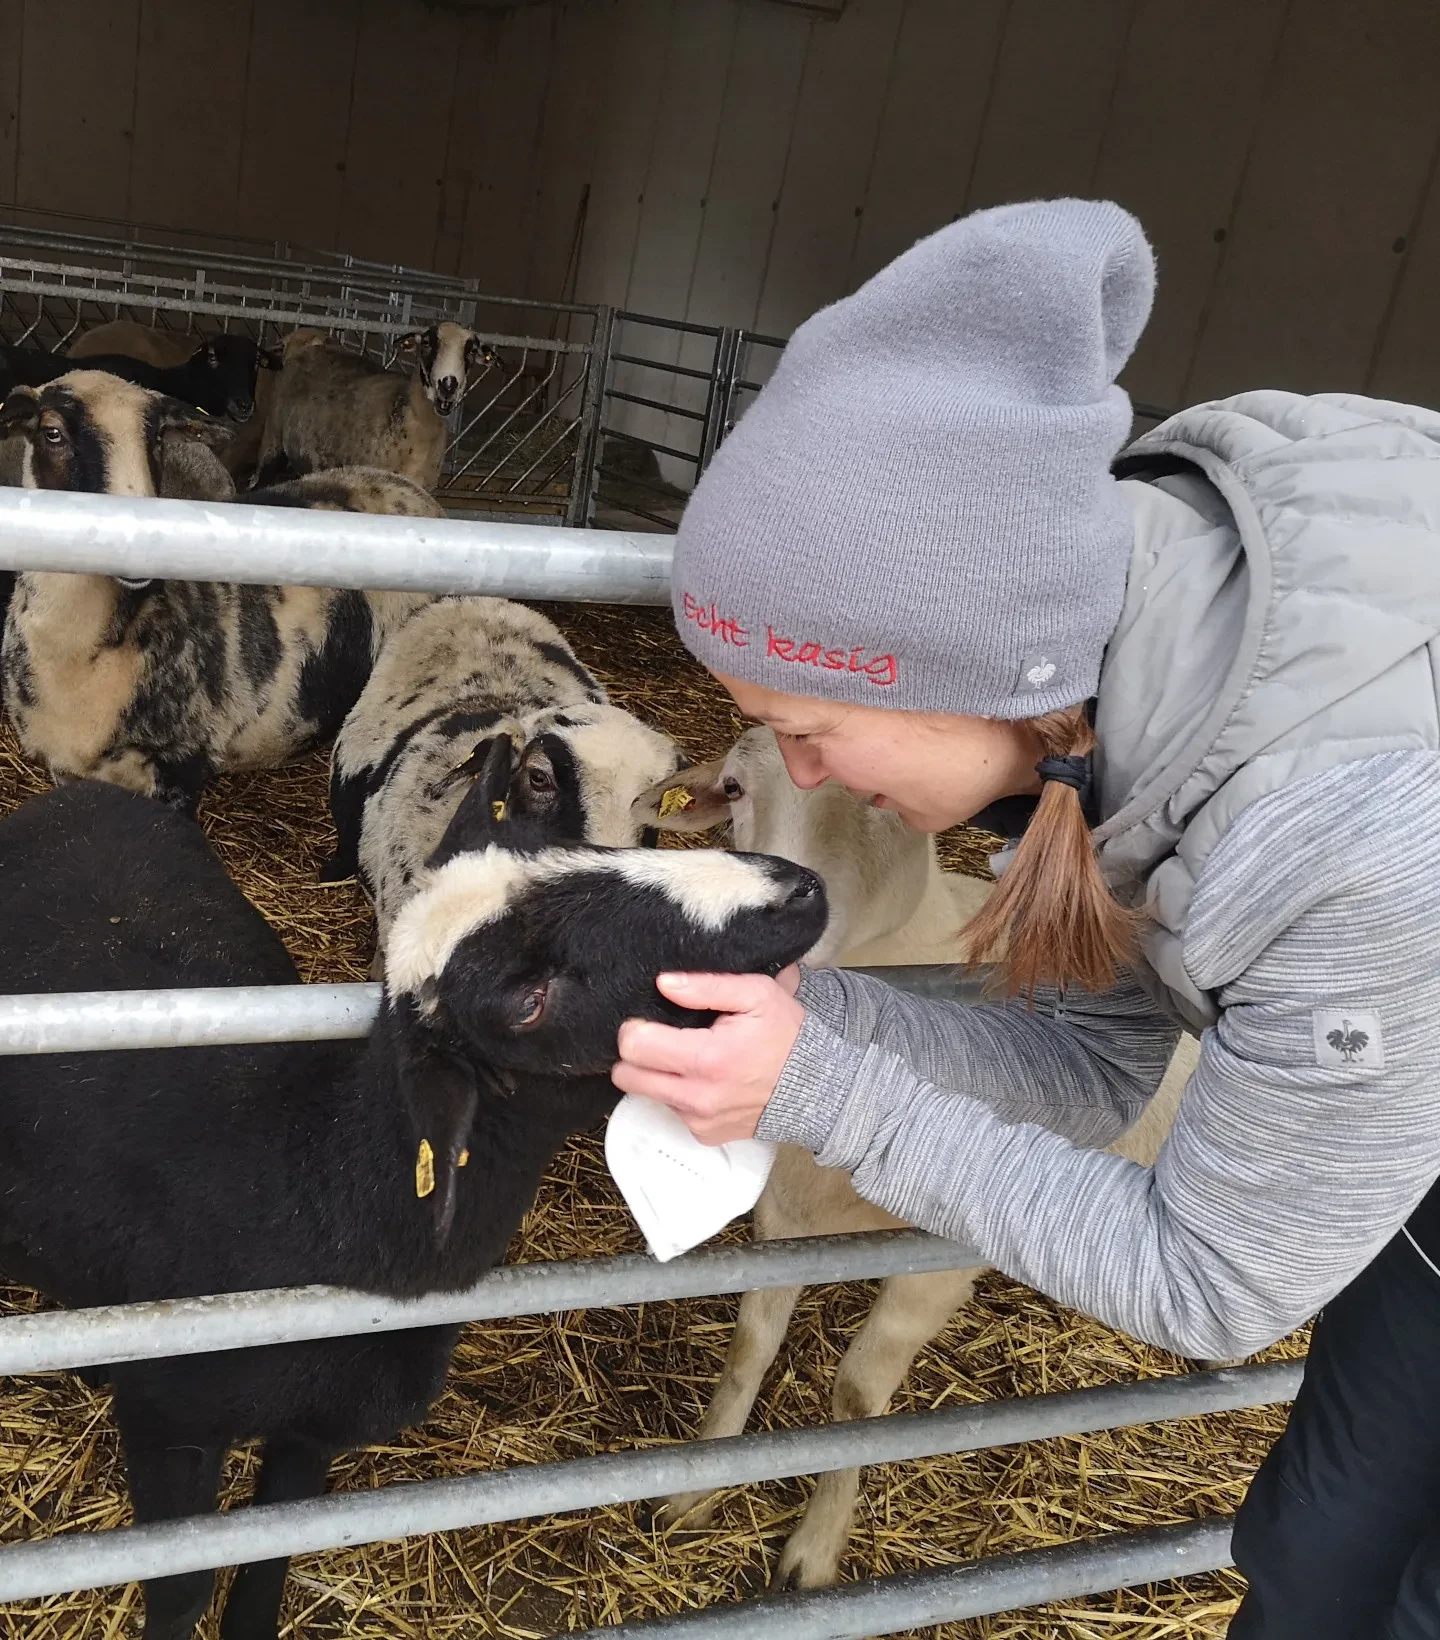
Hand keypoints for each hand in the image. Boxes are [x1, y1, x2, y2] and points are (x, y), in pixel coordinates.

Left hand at [612, 965, 804, 1144]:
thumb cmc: (786, 1036)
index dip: (633, 1029)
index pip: (635, 1048)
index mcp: (707, 1058)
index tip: (646, 1021)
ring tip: (684, 1056)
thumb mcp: (757, 994)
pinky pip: (672, 1111)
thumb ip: (707, 986)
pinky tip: (703, 1078)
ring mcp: (699, 1120)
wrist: (817, 1088)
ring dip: (655, 1074)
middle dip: (633, 1055)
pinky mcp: (704, 1135)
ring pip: (646, 1094)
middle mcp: (698, 1096)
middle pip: (627, 1077)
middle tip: (655, 1039)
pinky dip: (678, 1094)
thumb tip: (664, 983)